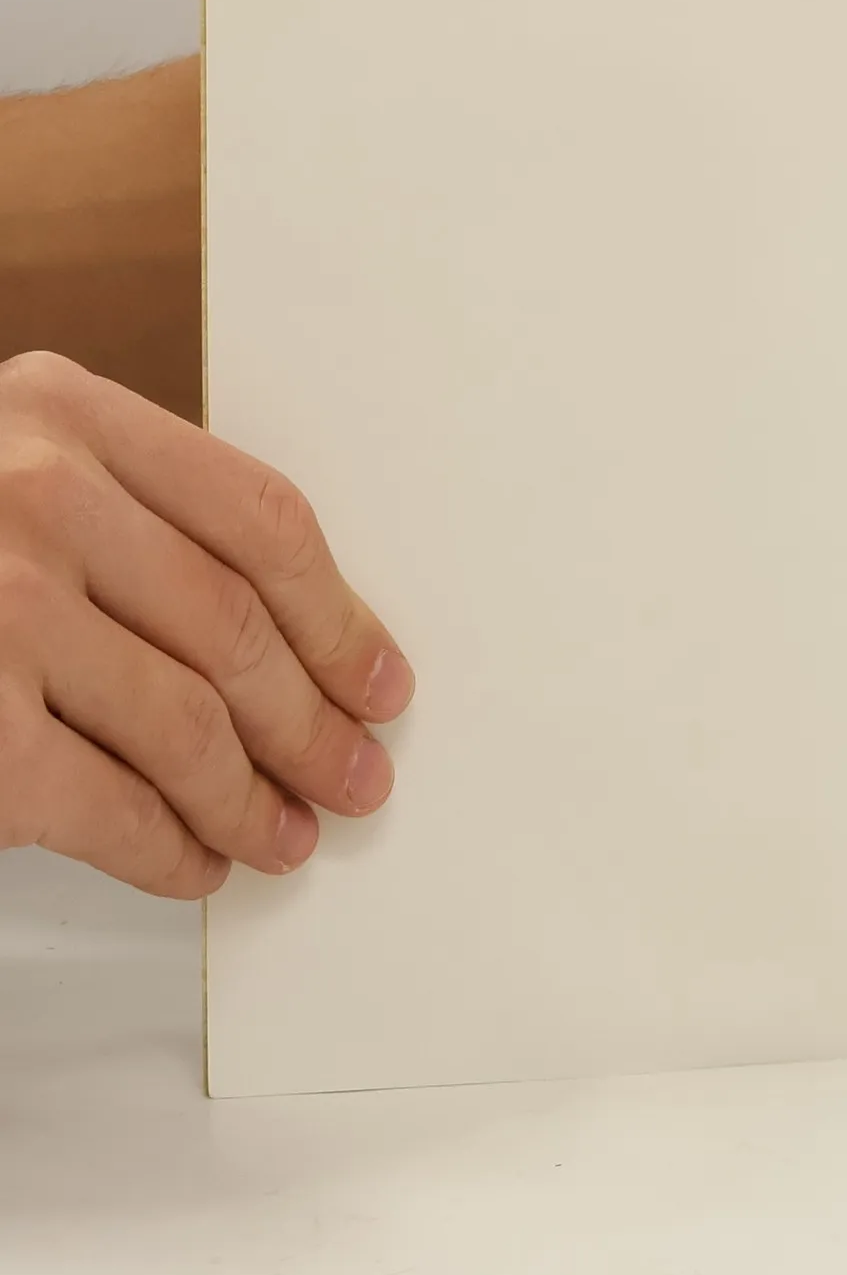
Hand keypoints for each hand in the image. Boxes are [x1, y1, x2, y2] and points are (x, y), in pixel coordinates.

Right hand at [0, 353, 412, 896]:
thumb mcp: (15, 468)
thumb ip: (130, 514)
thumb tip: (297, 642)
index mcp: (64, 411)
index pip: (262, 520)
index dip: (341, 616)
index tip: (381, 679)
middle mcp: (32, 492)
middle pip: (237, 629)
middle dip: (313, 722)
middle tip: (356, 777)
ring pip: (187, 722)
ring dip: (254, 798)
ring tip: (288, 834)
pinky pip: (107, 804)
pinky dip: (170, 848)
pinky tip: (196, 862)